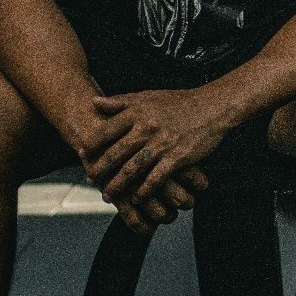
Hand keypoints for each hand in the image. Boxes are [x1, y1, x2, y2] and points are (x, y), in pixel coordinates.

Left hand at [70, 105, 209, 233]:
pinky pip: (155, 179)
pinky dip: (144, 191)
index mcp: (138, 111)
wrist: (213, 107)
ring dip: (118, 185)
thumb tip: (94, 102)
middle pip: (115, 154)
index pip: (106, 131)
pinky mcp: (177, 157)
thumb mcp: (148, 96)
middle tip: (91, 180)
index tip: (82, 155)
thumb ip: (121, 101)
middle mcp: (147, 127)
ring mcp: (162, 143)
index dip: (91, 146)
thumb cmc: (179, 102)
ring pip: (132, 170)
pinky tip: (137, 198)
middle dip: (100, 170)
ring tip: (108, 195)